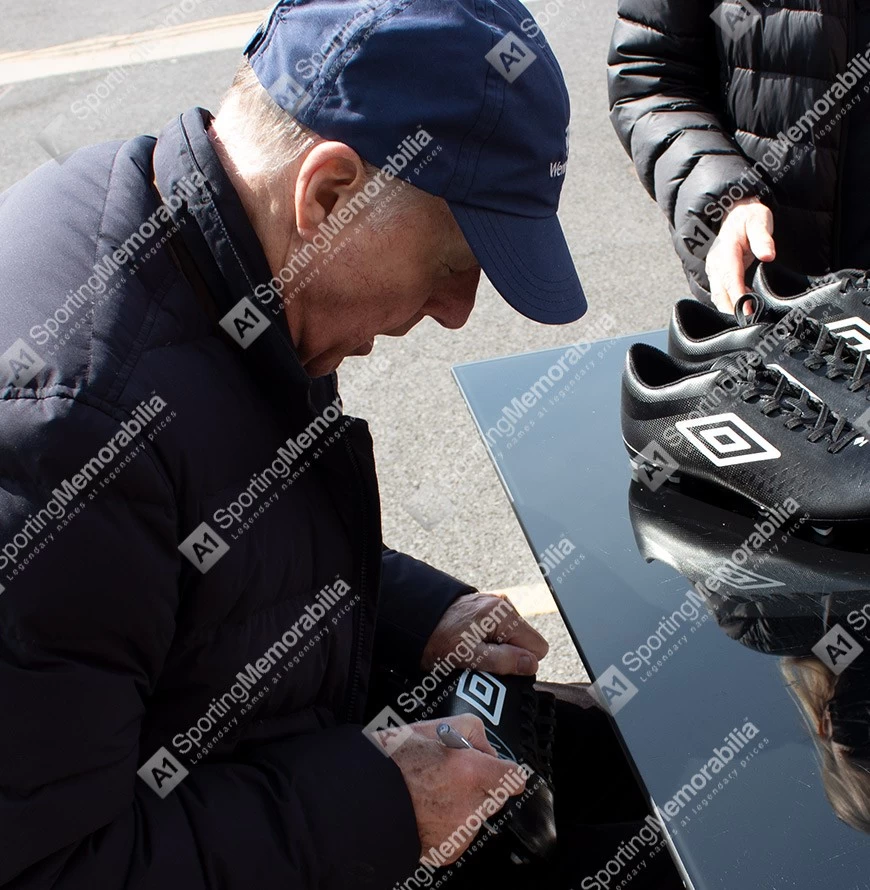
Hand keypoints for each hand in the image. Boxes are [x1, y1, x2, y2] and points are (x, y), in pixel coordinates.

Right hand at [379, 715, 526, 862]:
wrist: (362, 794)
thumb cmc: (393, 758)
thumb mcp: (436, 725)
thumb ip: (473, 732)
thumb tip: (485, 750)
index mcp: (471, 772)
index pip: (513, 778)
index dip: (506, 771)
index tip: (501, 770)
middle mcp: (470, 805)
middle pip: (494, 796)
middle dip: (480, 785)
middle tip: (450, 774)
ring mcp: (459, 831)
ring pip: (476, 815)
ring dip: (463, 804)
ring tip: (431, 792)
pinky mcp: (447, 850)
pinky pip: (459, 834)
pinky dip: (448, 824)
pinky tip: (426, 810)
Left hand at [422, 592, 548, 674]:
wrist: (410, 619)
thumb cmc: (435, 638)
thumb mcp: (471, 656)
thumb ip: (505, 660)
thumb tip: (532, 664)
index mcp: (504, 615)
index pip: (538, 647)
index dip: (521, 663)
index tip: (498, 665)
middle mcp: (502, 606)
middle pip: (525, 642)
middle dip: (508, 656)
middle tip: (480, 660)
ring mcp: (492, 606)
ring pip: (511, 638)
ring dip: (496, 650)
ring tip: (470, 653)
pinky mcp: (482, 609)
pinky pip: (497, 631)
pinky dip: (487, 641)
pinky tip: (467, 644)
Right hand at [706, 197, 775, 312]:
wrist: (736, 211)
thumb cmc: (749, 217)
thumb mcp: (760, 220)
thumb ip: (763, 238)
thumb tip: (768, 255)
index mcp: (726, 250)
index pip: (730, 278)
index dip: (737, 296)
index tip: (747, 310)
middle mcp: (715, 262)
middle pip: (720, 292)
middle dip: (731, 309)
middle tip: (748, 323)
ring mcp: (713, 268)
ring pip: (717, 295)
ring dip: (729, 308)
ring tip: (747, 318)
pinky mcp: (715, 273)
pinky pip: (719, 292)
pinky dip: (729, 301)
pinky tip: (743, 305)